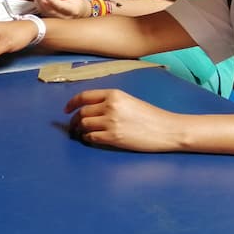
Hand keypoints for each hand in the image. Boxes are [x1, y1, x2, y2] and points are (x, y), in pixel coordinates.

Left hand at [33, 0, 88, 17]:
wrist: (78, 12)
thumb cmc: (77, 2)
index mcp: (71, 10)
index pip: (59, 5)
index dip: (52, 0)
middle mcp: (62, 16)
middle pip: (48, 8)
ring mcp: (55, 18)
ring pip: (43, 9)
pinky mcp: (50, 17)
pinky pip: (41, 9)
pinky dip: (37, 0)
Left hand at [64, 89, 184, 151]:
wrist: (167, 129)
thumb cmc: (150, 116)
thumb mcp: (129, 101)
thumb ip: (110, 102)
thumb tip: (89, 109)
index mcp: (114, 94)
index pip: (84, 96)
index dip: (71, 103)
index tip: (66, 110)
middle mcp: (110, 106)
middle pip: (82, 112)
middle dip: (74, 120)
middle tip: (73, 126)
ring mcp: (111, 122)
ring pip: (84, 125)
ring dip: (79, 130)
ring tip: (81, 134)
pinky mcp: (113, 138)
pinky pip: (91, 137)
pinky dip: (87, 138)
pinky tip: (91, 139)